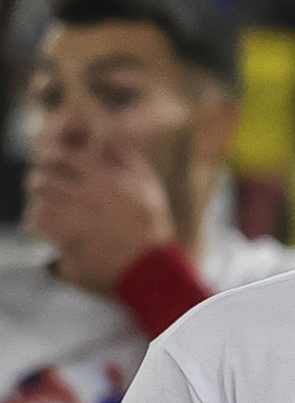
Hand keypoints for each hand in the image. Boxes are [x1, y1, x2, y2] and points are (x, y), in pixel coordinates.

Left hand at [21, 137, 180, 296]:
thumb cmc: (150, 224)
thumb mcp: (149, 185)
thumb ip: (127, 158)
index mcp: (104, 175)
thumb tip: (107, 138)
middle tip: (47, 181)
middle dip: (43, 176)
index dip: (54, 154)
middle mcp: (84, 191)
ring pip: (38, 195)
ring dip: (40, 197)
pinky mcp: (61, 234)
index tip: (53, 158)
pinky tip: (47, 223)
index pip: (63, 153)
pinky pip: (36, 219)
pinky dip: (37, 220)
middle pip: (44, 173)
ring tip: (49, 203)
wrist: (146, 264)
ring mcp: (70, 213)